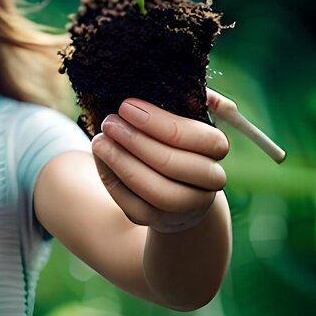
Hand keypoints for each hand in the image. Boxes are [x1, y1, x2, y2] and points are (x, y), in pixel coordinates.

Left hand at [91, 89, 229, 233]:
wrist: (175, 180)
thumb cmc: (175, 135)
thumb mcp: (185, 111)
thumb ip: (195, 97)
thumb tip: (208, 95)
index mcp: (216, 149)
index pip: (200, 138)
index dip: (159, 122)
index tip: (126, 106)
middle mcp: (207, 181)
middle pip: (174, 165)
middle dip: (135, 141)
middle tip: (109, 122)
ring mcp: (185, 206)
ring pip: (156, 191)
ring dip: (122, 163)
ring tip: (99, 140)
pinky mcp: (158, 220)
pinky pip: (134, 206)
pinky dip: (113, 181)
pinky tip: (100, 158)